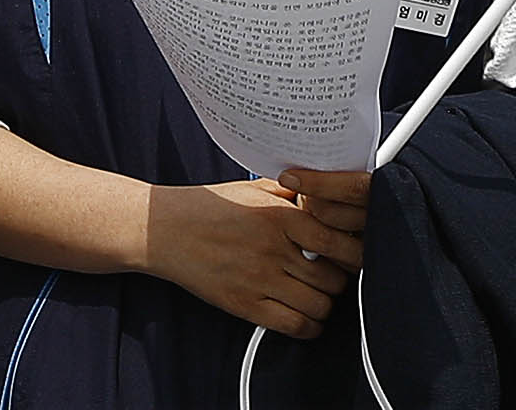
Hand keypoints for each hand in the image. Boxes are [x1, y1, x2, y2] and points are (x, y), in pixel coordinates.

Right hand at [140, 170, 366, 337]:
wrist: (163, 230)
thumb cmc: (207, 207)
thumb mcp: (251, 189)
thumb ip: (289, 195)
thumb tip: (325, 200)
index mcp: (277, 217)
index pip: (337, 242)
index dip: (352, 254)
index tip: (350, 255)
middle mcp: (272, 249)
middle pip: (334, 279)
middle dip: (337, 279)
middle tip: (328, 274)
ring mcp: (259, 280)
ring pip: (319, 306)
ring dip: (323, 303)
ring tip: (313, 294)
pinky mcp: (245, 305)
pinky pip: (296, 326)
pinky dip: (308, 326)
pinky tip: (303, 316)